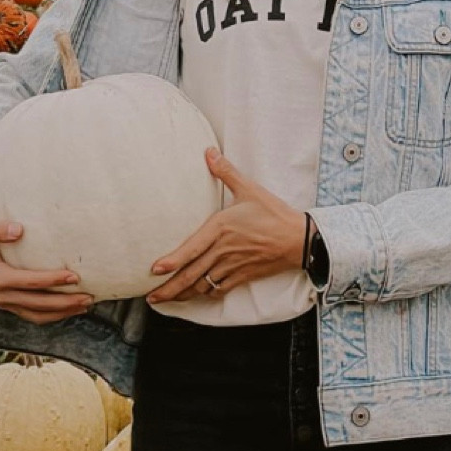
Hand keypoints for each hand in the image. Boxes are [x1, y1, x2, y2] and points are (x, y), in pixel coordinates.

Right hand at [0, 219, 93, 324]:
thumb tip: (19, 229)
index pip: (30, 282)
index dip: (52, 281)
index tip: (74, 276)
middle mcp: (1, 295)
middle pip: (38, 305)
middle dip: (65, 303)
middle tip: (88, 297)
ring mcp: (4, 303)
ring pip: (37, 315)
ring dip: (62, 313)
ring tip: (85, 306)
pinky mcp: (8, 304)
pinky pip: (32, 315)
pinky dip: (51, 316)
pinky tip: (68, 310)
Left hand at [147, 150, 306, 303]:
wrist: (299, 239)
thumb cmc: (274, 214)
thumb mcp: (249, 189)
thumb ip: (226, 171)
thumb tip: (208, 152)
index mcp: (220, 229)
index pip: (190, 249)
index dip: (172, 261)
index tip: (155, 270)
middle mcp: (223, 251)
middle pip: (191, 274)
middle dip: (169, 289)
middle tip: (150, 297)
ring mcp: (233, 266)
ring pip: (202, 286)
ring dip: (183, 295)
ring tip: (167, 299)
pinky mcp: (243, 276)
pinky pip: (219, 290)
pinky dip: (205, 295)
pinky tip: (196, 296)